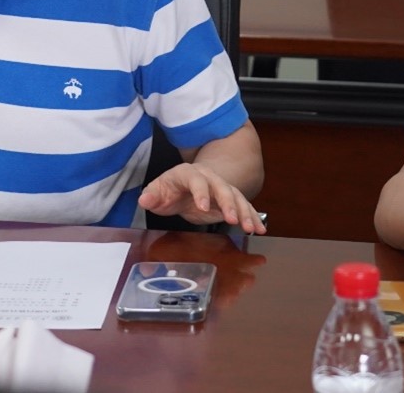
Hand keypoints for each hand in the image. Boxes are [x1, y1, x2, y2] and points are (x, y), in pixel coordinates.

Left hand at [138, 163, 266, 232]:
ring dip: (244, 212)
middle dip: (228, 203)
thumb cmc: (170, 189)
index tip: (202, 208)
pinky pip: (244, 207)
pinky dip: (252, 217)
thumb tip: (144, 200)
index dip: (200, 192)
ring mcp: (221, 187)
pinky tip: (259, 229)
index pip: (196, 180)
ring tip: (251, 228)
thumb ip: (152, 196)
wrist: (184, 185)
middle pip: (221, 187)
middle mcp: (208, 177)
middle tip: (232, 219)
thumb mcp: (157, 192)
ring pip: (237, 197)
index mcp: (188, 173)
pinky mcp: (230, 200)